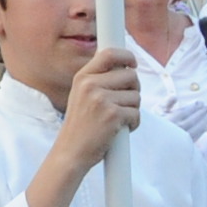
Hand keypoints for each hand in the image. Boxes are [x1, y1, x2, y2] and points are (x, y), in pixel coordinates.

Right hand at [59, 46, 143, 166]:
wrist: (70, 153)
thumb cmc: (80, 126)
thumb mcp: (81, 95)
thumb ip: (99, 80)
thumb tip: (127, 67)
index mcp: (82, 77)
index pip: (109, 54)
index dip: (127, 56)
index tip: (132, 63)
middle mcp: (90, 85)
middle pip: (131, 75)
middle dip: (134, 90)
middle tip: (124, 103)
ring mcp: (101, 99)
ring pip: (136, 96)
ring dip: (132, 110)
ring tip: (116, 120)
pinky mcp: (113, 115)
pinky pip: (136, 114)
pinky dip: (133, 124)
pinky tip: (118, 130)